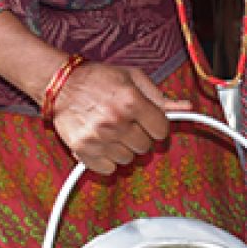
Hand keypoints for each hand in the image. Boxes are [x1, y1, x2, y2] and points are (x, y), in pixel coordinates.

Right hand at [50, 63, 189, 174]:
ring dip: (123, 148)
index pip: (161, 131)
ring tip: (111, 131)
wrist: (60, 84)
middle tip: (126, 123)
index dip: (156, 126)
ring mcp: (98, 137)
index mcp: (130, 101)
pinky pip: (108, 169)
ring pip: (128, 159)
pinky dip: (107, 160)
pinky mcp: (83, 150)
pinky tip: (102, 143)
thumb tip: (186, 107)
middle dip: (139, 136)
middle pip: (145, 147)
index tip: (148, 122)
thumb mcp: (132, 78)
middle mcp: (115, 121)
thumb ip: (159, 96)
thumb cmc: (97, 79)